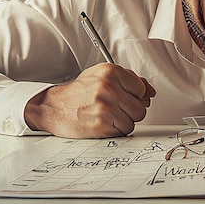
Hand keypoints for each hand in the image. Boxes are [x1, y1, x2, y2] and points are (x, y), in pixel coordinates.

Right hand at [24, 63, 155, 137]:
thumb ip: (127, 79)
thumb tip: (149, 90)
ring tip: (108, 115)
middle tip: (116, 108)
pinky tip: (103, 123)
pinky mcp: (102, 124)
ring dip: (124, 121)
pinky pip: (123, 131)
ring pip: (134, 121)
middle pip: (141, 107)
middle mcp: (109, 87)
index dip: (136, 95)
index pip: (142, 88)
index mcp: (111, 72)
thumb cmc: (79, 92)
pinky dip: (116, 130)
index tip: (126, 97)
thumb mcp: (101, 75)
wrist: (55, 107)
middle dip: (131, 110)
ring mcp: (106, 107)